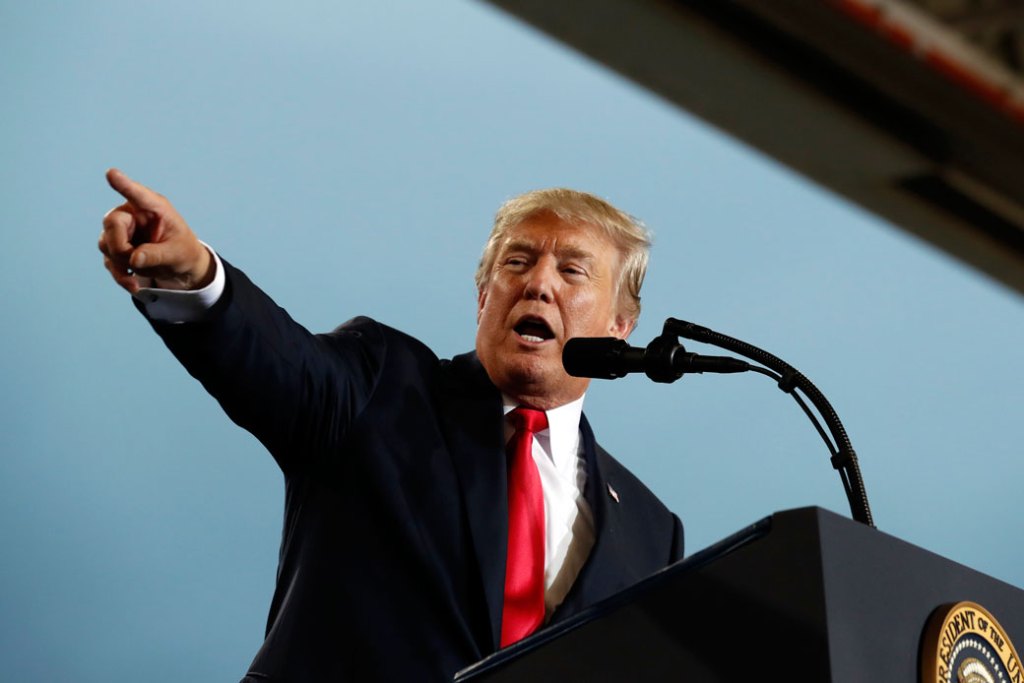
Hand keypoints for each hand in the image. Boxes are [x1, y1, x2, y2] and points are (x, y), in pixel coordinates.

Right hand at [99, 169, 213, 292]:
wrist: (179, 266)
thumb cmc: (183, 251)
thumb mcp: (176, 254)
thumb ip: (156, 255)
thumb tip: (133, 259)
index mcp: (154, 207)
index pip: (137, 194)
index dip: (124, 184)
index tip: (112, 174)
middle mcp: (133, 213)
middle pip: (112, 224)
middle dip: (121, 248)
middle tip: (135, 263)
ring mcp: (122, 229)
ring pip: (105, 243)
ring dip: (121, 264)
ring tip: (142, 274)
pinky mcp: (115, 246)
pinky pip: (108, 260)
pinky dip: (119, 275)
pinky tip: (134, 284)